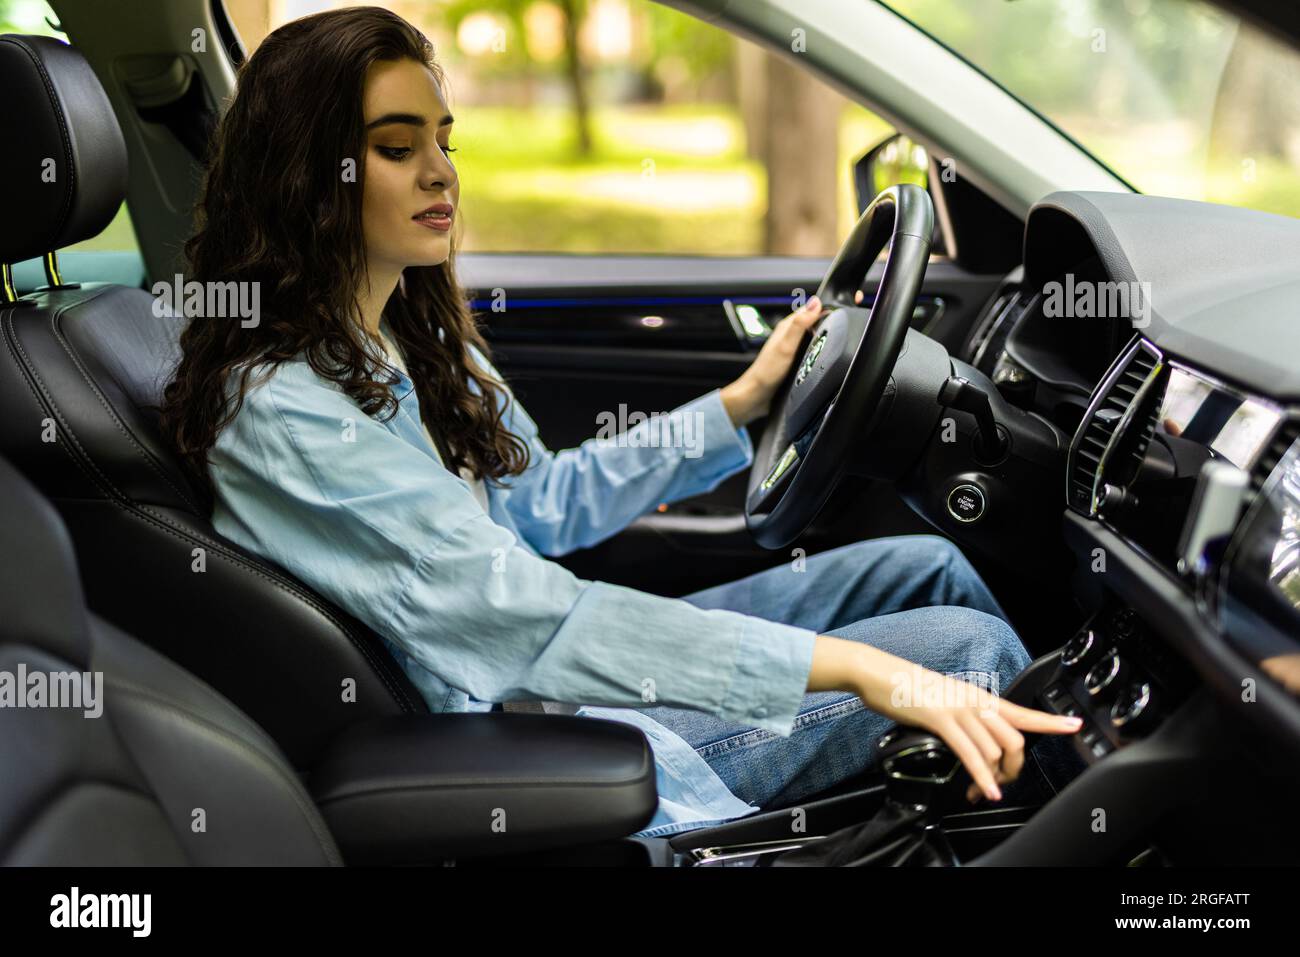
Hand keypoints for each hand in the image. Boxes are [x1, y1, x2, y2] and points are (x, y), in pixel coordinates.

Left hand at [720, 290, 864, 426]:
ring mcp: (796, 346)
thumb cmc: (767, 372)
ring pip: (818, 334)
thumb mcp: (786, 345)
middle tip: (854, 317)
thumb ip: (800, 323)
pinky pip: (816, 348)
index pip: (814, 307)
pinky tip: (831, 352)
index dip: (832, 304)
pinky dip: (825, 347)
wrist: (758, 395)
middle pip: (818, 320)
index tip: (850, 302)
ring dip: (831, 333)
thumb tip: (815, 302)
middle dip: (835, 318)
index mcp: (790, 325)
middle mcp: (793, 334)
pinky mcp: (798, 358)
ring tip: (847, 332)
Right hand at [868, 659, 1079, 802]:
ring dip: (994, 778)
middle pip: (1015, 740)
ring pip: (995, 749)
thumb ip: (965, 716)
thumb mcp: (946, 700)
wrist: (879, 673)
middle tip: (1002, 784)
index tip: (1073, 726)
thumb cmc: (908, 688)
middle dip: (1014, 770)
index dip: (1051, 722)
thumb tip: (975, 738)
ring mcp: (959, 709)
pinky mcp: (941, 719)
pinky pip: (970, 753)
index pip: (1023, 712)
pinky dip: (981, 776)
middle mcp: (975, 701)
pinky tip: (983, 790)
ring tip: (983, 791)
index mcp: (978, 697)